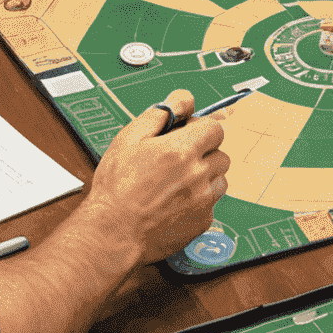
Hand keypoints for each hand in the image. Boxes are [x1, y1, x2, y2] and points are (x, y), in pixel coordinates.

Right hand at [84, 91, 231, 264]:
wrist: (112, 233)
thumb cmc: (116, 187)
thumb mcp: (129, 138)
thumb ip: (161, 114)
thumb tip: (184, 99)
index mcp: (182, 150)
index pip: (215, 129)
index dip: (201, 130)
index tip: (187, 136)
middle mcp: (198, 175)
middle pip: (221, 154)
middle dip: (204, 153)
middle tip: (179, 161)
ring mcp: (203, 201)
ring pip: (220, 180)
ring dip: (205, 177)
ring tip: (177, 183)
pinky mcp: (202, 222)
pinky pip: (212, 205)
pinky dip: (199, 201)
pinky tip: (175, 203)